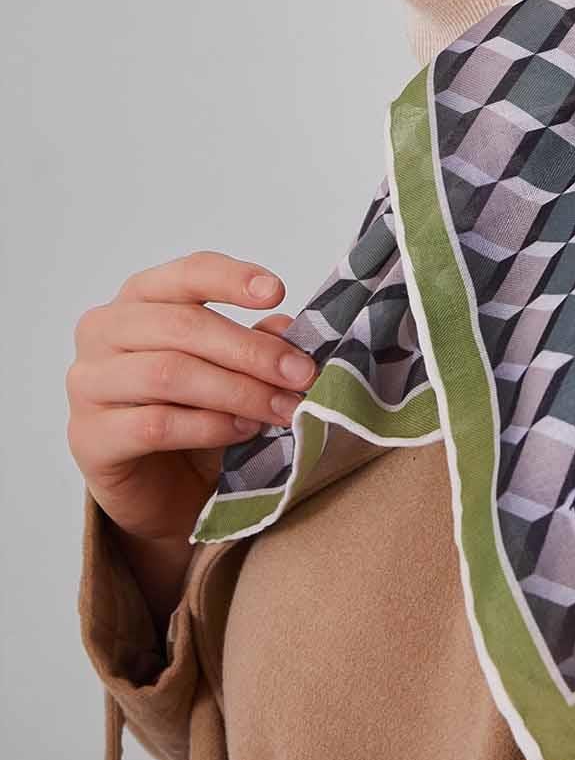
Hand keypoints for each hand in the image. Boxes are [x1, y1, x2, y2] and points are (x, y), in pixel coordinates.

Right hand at [66, 251, 318, 545]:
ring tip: (281, 409)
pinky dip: (208, 427)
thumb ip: (254, 343)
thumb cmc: (191, 411)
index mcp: (139, 298)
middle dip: (251, 351)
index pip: (186, 273)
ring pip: (169, 374)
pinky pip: (156, 424)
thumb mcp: (230, 370)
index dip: (233, 279)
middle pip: (182, 326)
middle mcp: (104, 331)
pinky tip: (242, 430)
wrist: (155, 485)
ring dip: (237, 391)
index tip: (278, 293)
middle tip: (301, 374)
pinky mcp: (90, 436)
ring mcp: (89, 383)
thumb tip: (289, 328)